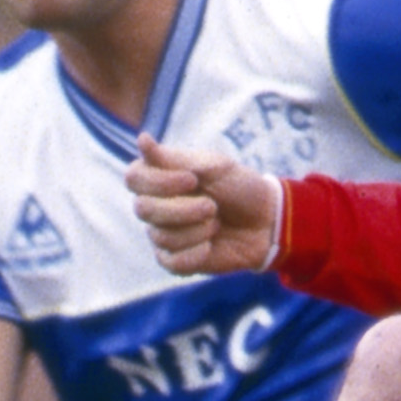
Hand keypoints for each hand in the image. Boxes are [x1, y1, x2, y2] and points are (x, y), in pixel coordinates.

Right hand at [129, 135, 281, 275]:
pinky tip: (211, 246)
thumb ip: (174, 159)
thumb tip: (141, 139)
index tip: (192, 180)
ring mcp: (162, 234)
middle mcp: (155, 206)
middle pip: (143, 209)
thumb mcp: (212, 167)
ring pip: (161, 236)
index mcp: (159, 177)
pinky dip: (195, 254)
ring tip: (217, 223)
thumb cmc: (239, 188)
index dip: (159, 182)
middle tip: (212, 207)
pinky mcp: (175, 261)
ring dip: (197, 230)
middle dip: (182, 209)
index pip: (134, 178)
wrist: (266, 222)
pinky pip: (172, 262)